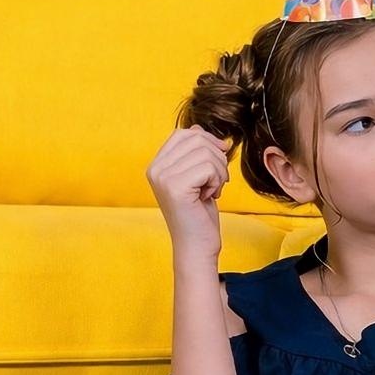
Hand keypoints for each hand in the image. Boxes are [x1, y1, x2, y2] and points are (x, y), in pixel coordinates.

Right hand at [145, 126, 231, 262]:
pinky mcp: (175, 187)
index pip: (184, 133)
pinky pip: (209, 167)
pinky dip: (217, 181)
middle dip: (217, 157)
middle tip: (217, 180)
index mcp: (156, 165)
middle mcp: (155, 169)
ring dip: (219, 172)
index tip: (217, 163)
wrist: (196, 246)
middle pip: (197, 138)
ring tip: (212, 190)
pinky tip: (210, 196)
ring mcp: (163, 177)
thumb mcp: (197, 178)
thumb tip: (199, 128)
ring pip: (206, 152)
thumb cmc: (199, 214)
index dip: (207, 142)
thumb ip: (194, 153)